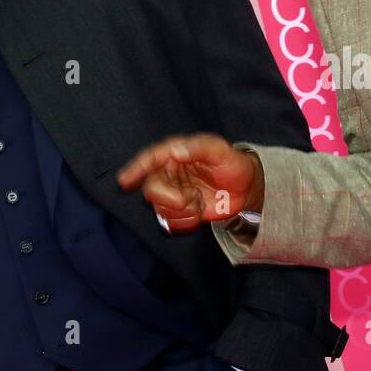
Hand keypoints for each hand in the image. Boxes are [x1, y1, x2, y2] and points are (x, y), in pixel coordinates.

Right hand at [116, 133, 263, 232]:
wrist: (246, 187)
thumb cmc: (232, 163)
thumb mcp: (220, 150)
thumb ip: (198, 147)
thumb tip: (175, 151)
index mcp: (175, 154)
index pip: (150, 159)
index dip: (135, 169)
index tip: (124, 181)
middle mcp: (169, 173)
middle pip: (151, 189)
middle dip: (169, 198)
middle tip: (190, 199)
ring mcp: (173, 193)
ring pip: (159, 208)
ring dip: (181, 210)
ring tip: (198, 202)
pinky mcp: (180, 211)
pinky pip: (171, 222)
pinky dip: (185, 221)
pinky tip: (198, 212)